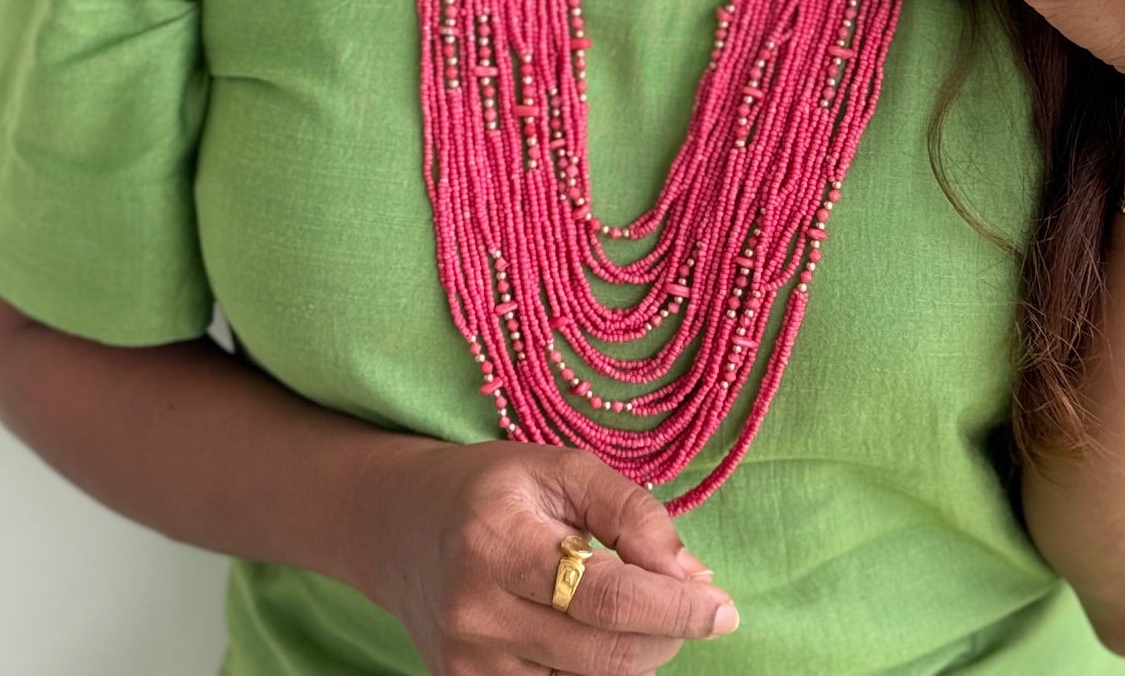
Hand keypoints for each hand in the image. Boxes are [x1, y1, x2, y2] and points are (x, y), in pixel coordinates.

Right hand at [351, 434, 738, 673]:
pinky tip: (592, 634)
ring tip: (630, 607)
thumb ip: (630, 512)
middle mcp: (477, 614)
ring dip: (634, 654)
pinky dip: (593, 670)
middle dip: (667, 633)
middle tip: (688, 601)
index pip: (607, 598)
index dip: (676, 608)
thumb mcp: (560, 469)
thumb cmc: (492, 489)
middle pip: (606, 654)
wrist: (400, 528)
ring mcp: (468, 666)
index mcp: (497, 543)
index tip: (724, 607)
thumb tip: (691, 577)